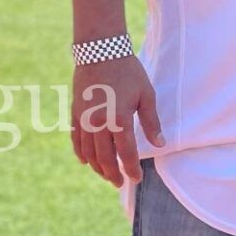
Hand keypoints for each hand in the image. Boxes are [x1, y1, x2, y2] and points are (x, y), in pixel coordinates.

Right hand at [70, 57, 164, 186]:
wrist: (100, 51)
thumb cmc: (128, 72)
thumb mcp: (146, 95)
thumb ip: (151, 122)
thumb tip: (160, 144)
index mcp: (119, 120)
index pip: (126, 154)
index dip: (131, 169)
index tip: (136, 180)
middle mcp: (99, 123)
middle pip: (105, 158)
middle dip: (113, 173)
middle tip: (120, 183)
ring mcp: (84, 119)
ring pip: (88, 152)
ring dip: (97, 167)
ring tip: (106, 175)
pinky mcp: (76, 113)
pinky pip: (76, 139)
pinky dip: (81, 153)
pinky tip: (86, 161)